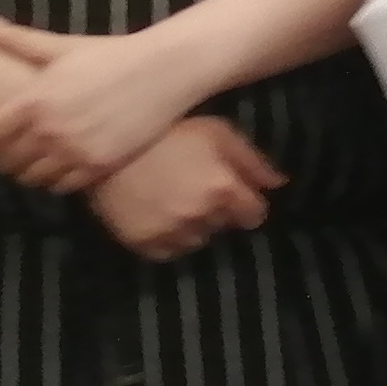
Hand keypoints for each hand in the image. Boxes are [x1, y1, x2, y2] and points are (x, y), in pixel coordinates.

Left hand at [0, 19, 219, 193]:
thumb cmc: (112, 55)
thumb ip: (18, 40)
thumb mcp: (63, 47)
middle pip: (7, 162)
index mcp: (34, 100)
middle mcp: (49, 129)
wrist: (166, 69)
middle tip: (13, 153)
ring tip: (41, 162)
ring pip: (33, 179)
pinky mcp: (100, 165)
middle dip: (5, 160)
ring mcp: (75, 150)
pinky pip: (64, 187)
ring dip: (32, 173)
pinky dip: (59, 181)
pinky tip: (67, 167)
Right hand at [88, 117, 282, 262]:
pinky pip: (166, 253)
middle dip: (219, 212)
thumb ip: (253, 162)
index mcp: (222, 189)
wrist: (108, 144)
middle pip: (224, 227)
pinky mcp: (140, 242)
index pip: (254, 215)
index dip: (248, 205)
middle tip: (200, 192)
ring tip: (179, 205)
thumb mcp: (218, 134)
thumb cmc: (170, 132)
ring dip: (194, 228)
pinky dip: (169, 241)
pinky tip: (161, 219)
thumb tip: (279, 184)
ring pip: (196, 242)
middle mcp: (199, 216)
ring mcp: (168, 231)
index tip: (238, 196)